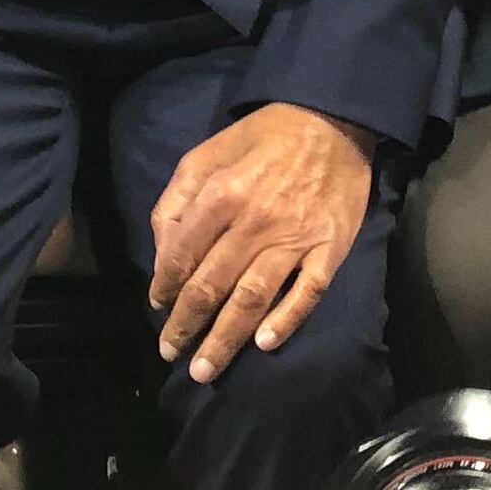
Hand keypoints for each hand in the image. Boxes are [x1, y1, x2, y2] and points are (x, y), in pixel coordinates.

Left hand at [148, 102, 377, 382]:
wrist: (333, 119)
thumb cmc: (264, 137)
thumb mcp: (207, 152)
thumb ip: (178, 199)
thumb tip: (164, 251)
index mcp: (222, 194)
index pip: (182, 255)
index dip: (164, 286)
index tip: (158, 305)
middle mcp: (255, 222)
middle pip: (212, 286)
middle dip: (186, 326)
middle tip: (169, 353)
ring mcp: (296, 238)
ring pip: (253, 299)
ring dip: (225, 339)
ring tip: (204, 370)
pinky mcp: (330, 248)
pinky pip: (307, 292)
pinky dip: (286, 320)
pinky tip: (265, 343)